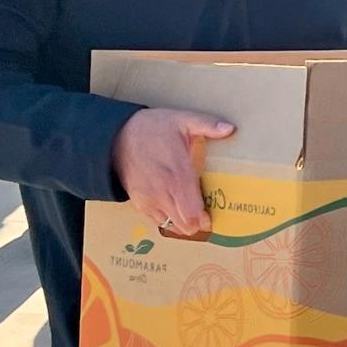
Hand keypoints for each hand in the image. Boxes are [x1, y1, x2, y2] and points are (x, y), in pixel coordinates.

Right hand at [111, 108, 234, 236]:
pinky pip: (158, 221)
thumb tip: (231, 129)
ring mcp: (149, 200)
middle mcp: (163, 193)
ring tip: (192, 210)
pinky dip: (170, 220)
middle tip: (206, 213)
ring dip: (184, 223)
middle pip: (185, 226)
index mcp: (177, 175)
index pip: (192, 213)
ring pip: (171, 226)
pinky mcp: (139, 203)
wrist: (116, 137)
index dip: (205, 220)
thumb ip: (208, 125)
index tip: (213, 214)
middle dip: (198, 224)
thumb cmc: (153, 128)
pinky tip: (176, 207)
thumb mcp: (183, 120)